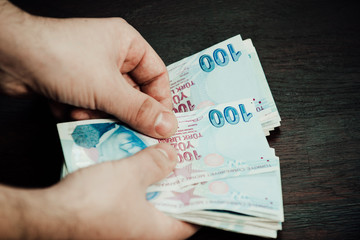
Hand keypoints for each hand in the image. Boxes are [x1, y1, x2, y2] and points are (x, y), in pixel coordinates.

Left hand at [0, 1, 176, 137]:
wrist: (9, 58)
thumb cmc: (61, 58)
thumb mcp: (107, 88)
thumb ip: (139, 110)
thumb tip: (168, 126)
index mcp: (127, 45)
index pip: (156, 75)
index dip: (161, 101)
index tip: (163, 126)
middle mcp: (112, 57)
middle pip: (134, 93)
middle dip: (125, 112)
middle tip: (130, 132)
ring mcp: (92, 71)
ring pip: (112, 104)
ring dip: (101, 114)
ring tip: (86, 112)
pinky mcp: (75, 85)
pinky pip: (92, 107)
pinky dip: (84, 114)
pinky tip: (69, 110)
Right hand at [0, 144, 197, 238]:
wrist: (46, 217)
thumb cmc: (93, 201)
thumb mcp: (131, 174)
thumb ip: (155, 163)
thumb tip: (172, 156)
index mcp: (157, 232)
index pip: (192, 220)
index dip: (200, 200)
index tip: (206, 182)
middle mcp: (142, 236)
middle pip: (170, 209)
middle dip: (177, 185)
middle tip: (184, 164)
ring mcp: (123, 231)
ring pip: (148, 205)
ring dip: (154, 183)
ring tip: (160, 160)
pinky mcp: (107, 224)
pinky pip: (130, 204)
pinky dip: (135, 187)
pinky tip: (132, 167)